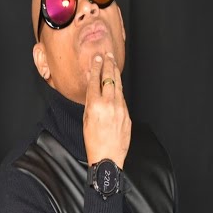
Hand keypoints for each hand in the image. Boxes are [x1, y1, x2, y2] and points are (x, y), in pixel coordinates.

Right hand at [82, 52, 130, 168]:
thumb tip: (93, 89)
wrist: (108, 157)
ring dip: (116, 74)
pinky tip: (117, 84)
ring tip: (114, 64)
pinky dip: (119, 89)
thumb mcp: (86, 120)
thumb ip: (91, 103)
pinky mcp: (127, 115)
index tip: (97, 59)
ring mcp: (120, 109)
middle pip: (109, 79)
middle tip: (108, 55)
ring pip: (119, 86)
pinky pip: (123, 98)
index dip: (96, 67)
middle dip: (108, 65)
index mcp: (95, 105)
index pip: (96, 80)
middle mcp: (109, 104)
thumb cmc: (93, 141)